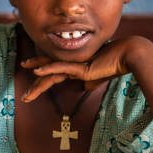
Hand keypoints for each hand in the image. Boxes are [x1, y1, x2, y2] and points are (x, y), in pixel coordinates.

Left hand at [21, 37, 140, 101]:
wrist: (126, 56)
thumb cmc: (115, 65)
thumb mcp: (100, 77)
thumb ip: (91, 82)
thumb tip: (84, 88)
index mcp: (75, 65)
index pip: (55, 72)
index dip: (43, 76)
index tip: (31, 82)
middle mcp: (72, 63)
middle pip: (48, 73)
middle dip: (36, 85)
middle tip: (25, 96)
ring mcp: (74, 64)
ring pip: (50, 73)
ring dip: (37, 86)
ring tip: (26, 96)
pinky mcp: (80, 66)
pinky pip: (60, 68)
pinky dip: (47, 69)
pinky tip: (35, 72)